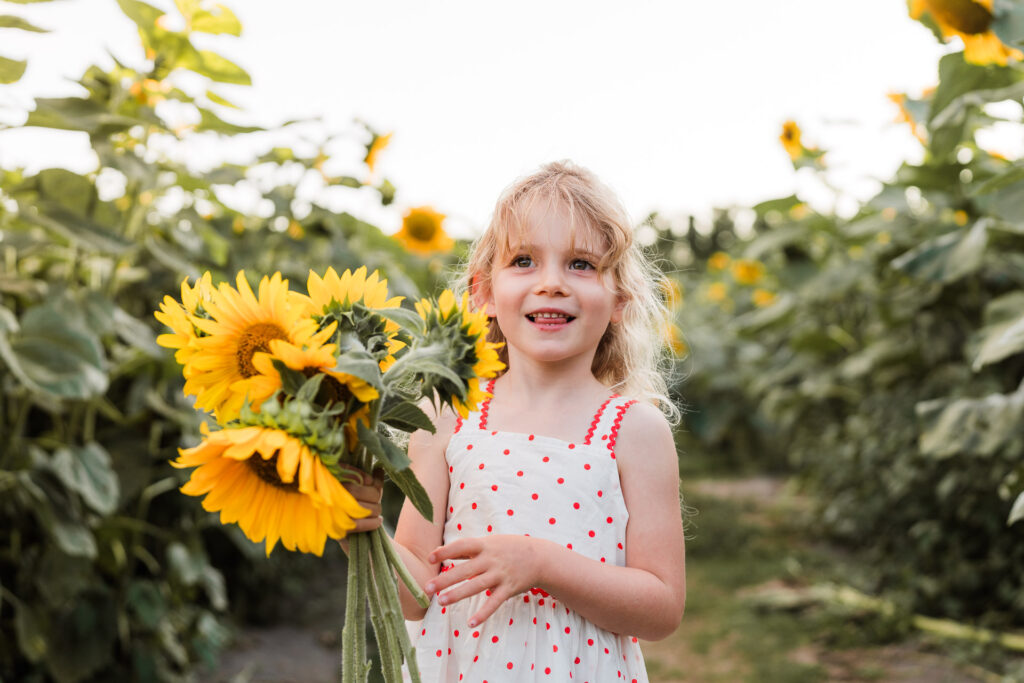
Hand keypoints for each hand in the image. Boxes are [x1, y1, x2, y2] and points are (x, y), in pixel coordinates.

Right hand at [337, 466, 383, 552]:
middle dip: (374, 497)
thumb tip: (379, 469)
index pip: (354, 476)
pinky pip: (358, 524)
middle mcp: (328, 497)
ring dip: (375, 510)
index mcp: (331, 483)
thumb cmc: (357, 510)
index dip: (368, 479)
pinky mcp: (336, 529)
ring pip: (362, 507)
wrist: (354, 543)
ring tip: (376, 513)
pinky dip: (372, 523)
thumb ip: (371, 480)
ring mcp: (331, 513)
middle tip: (376, 502)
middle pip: (358, 491)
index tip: (371, 482)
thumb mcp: (363, 491)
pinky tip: (378, 522)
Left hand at [424, 535, 547, 626]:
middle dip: (445, 579)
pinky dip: (483, 613)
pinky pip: (494, 603)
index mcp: (485, 546)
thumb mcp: (490, 543)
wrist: (540, 557)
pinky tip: (471, 623)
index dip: (445, 552)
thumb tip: (441, 552)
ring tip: (441, 602)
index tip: (429, 559)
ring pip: (476, 586)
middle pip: (464, 570)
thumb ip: (468, 549)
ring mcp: (500, 574)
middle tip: (427, 588)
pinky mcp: (509, 588)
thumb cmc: (509, 548)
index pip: (461, 546)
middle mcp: (491, 559)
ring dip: (457, 594)